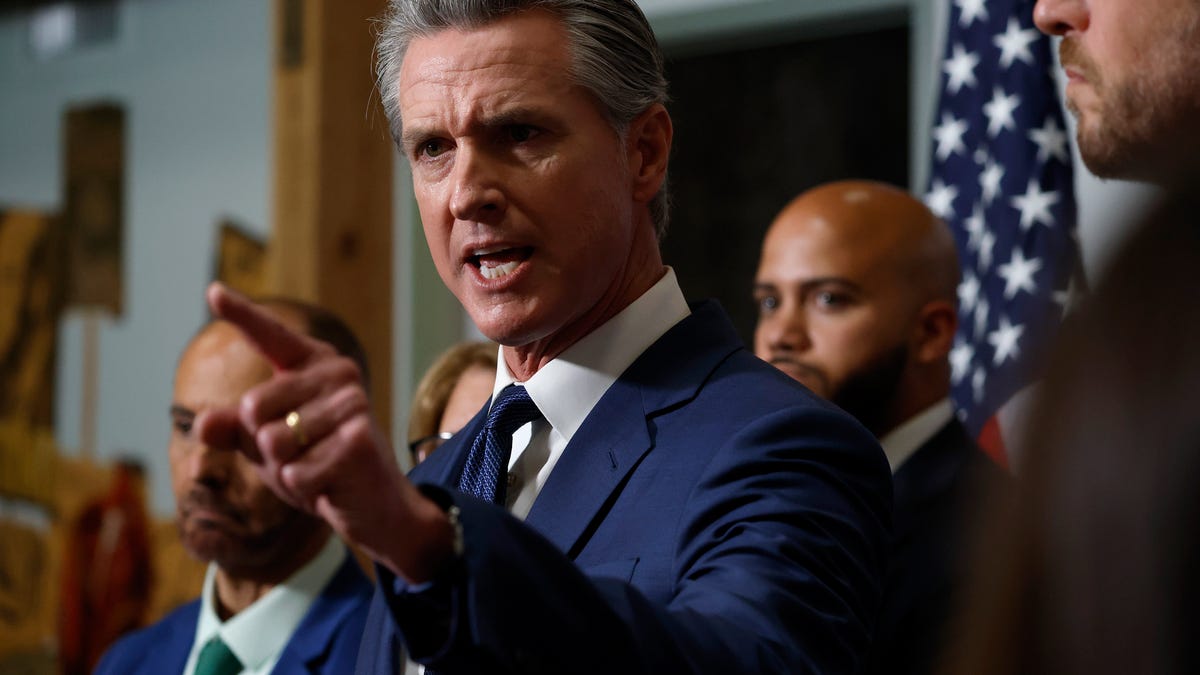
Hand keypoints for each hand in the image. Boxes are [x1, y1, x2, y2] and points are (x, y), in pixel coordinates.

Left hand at [194, 283, 452, 581]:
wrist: (374, 504)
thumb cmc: (320, 465)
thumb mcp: (269, 445)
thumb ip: (235, 430)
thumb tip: (202, 424)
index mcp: (314, 365)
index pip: (271, 336)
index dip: (241, 313)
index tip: (213, 291)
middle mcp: (338, 373)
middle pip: (253, 407)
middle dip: (263, 445)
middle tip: (300, 455)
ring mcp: (352, 404)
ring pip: (272, 442)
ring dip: (285, 469)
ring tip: (318, 468)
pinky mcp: (358, 440)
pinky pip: (294, 471)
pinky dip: (302, 488)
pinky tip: (330, 484)